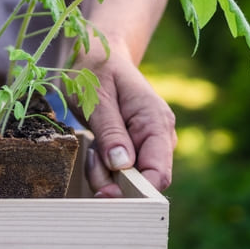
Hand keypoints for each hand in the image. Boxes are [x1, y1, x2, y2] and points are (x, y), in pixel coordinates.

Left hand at [73, 45, 176, 197]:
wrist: (99, 55)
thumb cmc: (96, 71)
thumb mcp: (97, 98)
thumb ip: (110, 131)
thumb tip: (122, 165)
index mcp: (156, 122)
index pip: (158, 173)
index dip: (136, 191)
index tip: (105, 193)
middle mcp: (158, 136)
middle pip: (142, 181)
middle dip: (113, 181)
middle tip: (91, 157)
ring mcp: (147, 143)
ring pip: (128, 179)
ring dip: (103, 172)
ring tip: (90, 147)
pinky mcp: (133, 148)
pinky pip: (119, 170)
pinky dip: (102, 166)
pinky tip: (94, 149)